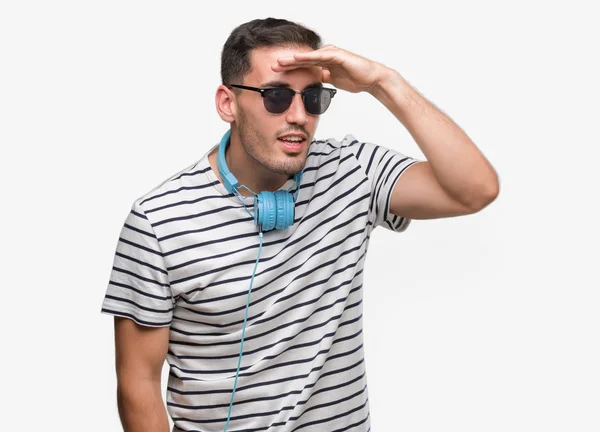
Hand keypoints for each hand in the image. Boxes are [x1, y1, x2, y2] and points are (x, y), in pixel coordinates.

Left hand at [272, 45, 390, 93]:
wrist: (371, 79)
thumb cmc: (355, 79)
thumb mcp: (333, 82)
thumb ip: (323, 80)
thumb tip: (313, 85)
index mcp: (323, 63)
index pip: (302, 66)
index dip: (289, 69)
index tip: (275, 74)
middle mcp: (325, 56)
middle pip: (302, 59)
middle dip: (287, 63)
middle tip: (271, 66)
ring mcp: (331, 54)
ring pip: (309, 56)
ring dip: (294, 59)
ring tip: (280, 62)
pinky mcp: (337, 55)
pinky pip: (320, 56)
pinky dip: (309, 57)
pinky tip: (298, 58)